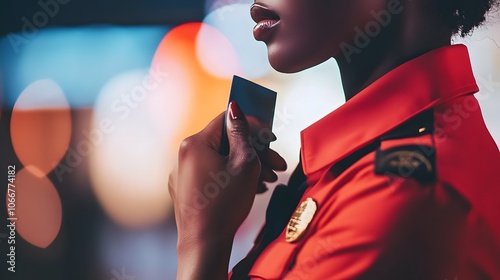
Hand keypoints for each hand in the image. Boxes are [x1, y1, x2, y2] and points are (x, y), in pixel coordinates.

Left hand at [169, 102, 285, 279]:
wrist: (205, 243)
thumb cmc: (226, 203)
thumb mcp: (244, 163)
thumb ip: (242, 133)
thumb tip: (236, 108)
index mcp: (195, 143)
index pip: (227, 120)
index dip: (253, 125)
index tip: (272, 136)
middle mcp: (184, 155)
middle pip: (225, 142)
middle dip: (254, 151)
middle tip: (278, 164)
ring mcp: (182, 173)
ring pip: (220, 159)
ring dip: (246, 166)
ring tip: (269, 180)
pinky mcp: (185, 189)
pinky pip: (211, 174)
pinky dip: (231, 177)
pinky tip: (251, 188)